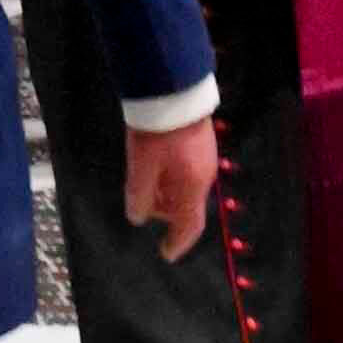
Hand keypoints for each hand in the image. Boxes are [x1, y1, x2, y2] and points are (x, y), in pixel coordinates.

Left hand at [124, 109, 214, 259]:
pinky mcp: (201, 142)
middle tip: (145, 210)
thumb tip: (137, 219)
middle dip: (167, 213)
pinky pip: (188, 172)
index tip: (167, 254)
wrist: (172, 89)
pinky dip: (172, 179)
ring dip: (168, 195)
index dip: (178, 242)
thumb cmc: (156, 132)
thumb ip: (140, 195)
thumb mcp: (141, 166)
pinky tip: (155, 167)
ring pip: (187, 188)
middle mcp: (204, 176)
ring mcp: (205, 157)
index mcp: (192, 186)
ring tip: (146, 186)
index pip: (189, 225)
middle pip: (188, 206)